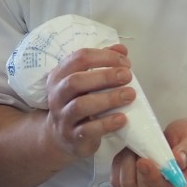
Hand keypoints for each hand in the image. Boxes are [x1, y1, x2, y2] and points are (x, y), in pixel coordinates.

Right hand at [42, 44, 133, 161]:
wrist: (63, 137)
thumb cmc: (79, 102)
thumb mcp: (87, 82)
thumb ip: (102, 64)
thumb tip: (121, 49)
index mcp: (59, 76)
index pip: (79, 58)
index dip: (104, 57)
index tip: (125, 62)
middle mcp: (57, 95)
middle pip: (76, 81)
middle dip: (105, 76)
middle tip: (128, 76)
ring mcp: (63, 117)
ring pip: (81, 106)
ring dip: (108, 99)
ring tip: (129, 95)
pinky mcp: (72, 137)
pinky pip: (88, 130)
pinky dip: (107, 123)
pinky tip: (122, 119)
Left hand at [111, 118, 186, 186]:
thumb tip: (177, 160)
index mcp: (181, 184)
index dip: (152, 177)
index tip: (144, 161)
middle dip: (136, 165)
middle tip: (142, 145)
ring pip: (126, 183)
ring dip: (126, 163)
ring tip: (137, 147)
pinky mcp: (134, 179)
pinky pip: (118, 177)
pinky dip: (119, 163)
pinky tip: (129, 151)